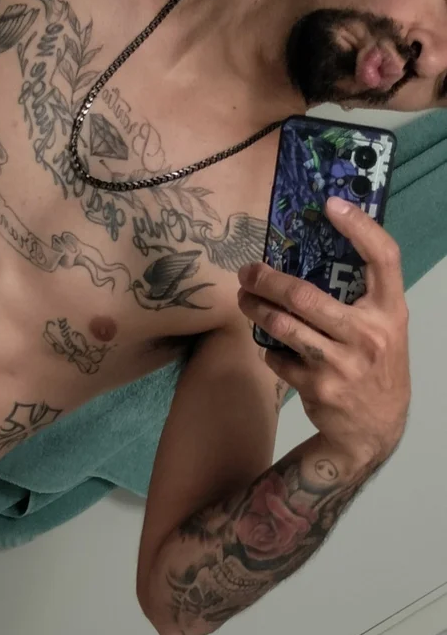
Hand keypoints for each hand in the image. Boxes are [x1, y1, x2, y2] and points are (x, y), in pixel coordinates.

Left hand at [237, 197, 409, 470]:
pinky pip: (277, 356)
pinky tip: (269, 344)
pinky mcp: (316, 386)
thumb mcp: (382, 329)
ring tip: (244, 298)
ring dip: (254, 309)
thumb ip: (358, 299)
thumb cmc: (375, 365)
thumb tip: (312, 253)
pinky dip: (268, 348)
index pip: (383, 259)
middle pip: (305, 295)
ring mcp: (342, 364)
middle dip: (266, 280)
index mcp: (390, 313)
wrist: (373, 429)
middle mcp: (369, 336)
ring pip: (282, 325)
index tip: (331, 204)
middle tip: (246, 271)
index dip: (360, 228)